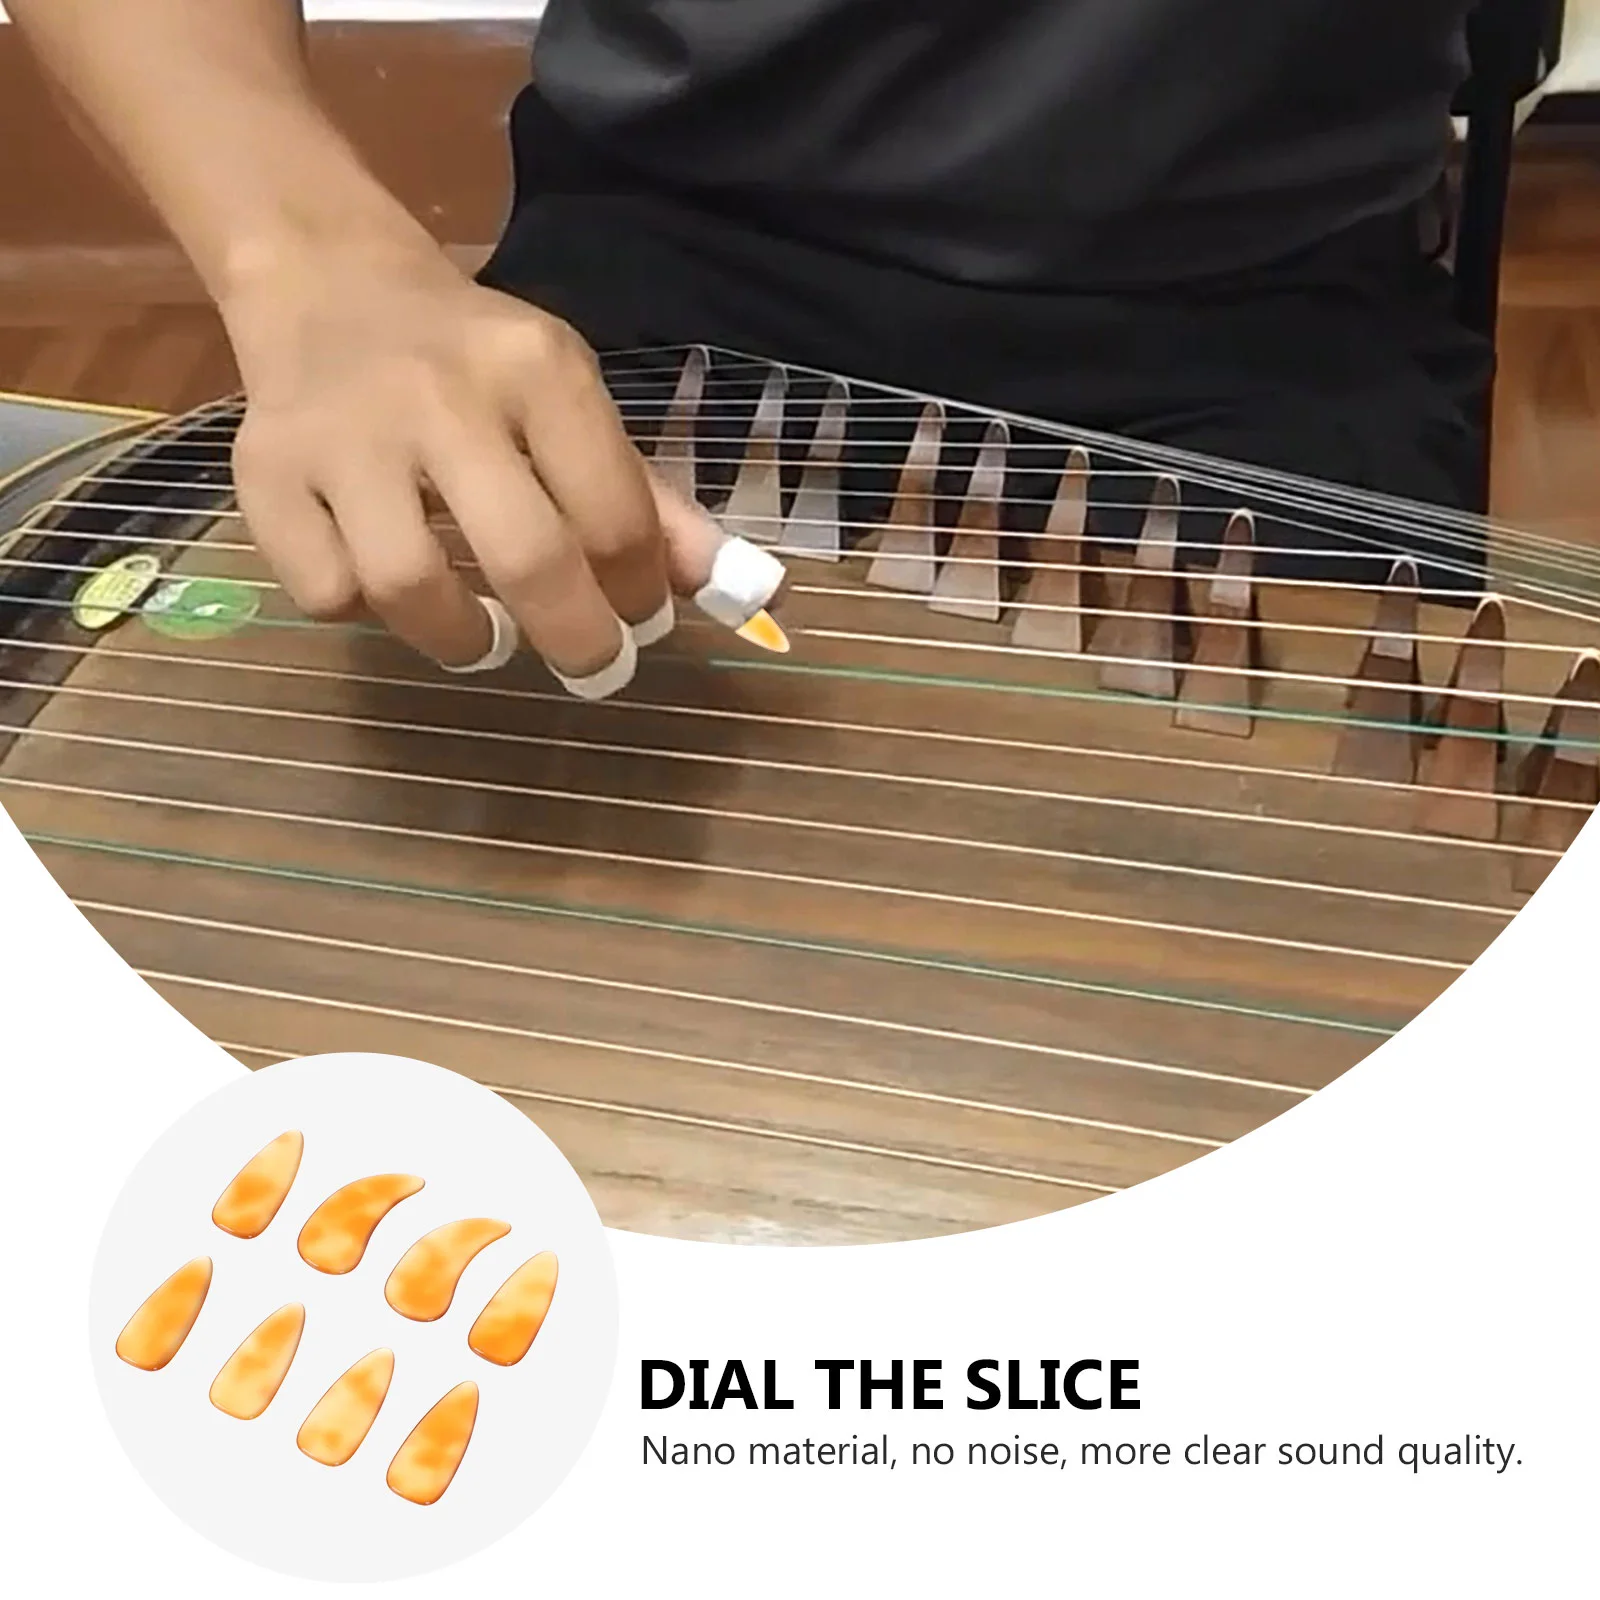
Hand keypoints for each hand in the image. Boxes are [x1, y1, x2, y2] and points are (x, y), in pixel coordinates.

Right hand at [224, 237, 712, 683]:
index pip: (613, 515)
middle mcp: (440, 395)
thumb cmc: (476, 364)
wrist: (328, 284)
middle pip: (527, 559)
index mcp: (536, 369)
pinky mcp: (264, 472)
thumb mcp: (570, 402)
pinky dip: (364, 610)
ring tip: (487, 637)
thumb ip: (649, 499)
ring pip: (409, 587)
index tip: (640, 621)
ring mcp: (343, 435)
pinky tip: (387, 585)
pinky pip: (325, 590)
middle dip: (577, 640)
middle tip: (591, 667)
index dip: (640, 593)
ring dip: (462, 639)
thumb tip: (738, 589)